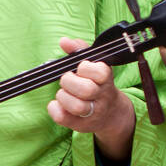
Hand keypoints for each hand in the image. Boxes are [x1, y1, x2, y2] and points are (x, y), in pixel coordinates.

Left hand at [46, 37, 135, 161]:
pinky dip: (55, 109)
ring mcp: (93, 113)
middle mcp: (102, 97)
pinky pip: (64, 118)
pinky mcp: (81, 125)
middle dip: (70, 82)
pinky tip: (57, 104)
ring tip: (64, 94)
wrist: (111, 113)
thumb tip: (64, 41)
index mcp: (106, 79)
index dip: (85, 68)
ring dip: (63, 97)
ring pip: (77, 107)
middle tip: (67, 81)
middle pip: (86, 90)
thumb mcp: (93, 64)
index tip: (81, 68)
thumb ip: (79, 50)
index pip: (99, 72)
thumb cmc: (97, 83)